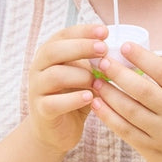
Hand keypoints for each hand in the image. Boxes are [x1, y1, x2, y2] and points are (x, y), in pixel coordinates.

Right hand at [27, 23, 107, 154]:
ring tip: (97, 82)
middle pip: (54, 51)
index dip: (83, 31)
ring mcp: (37, 89)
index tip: (104, 31)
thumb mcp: (86, 75)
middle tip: (103, 49)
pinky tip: (89, 98)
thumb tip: (124, 52)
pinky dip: (73, 99)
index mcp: (49, 54)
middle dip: (81, 47)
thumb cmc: (74, 96)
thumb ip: (97, 63)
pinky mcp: (41, 111)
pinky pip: (54, 102)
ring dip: (80, 76)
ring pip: (54, 75)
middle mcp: (39, 68)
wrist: (57, 130)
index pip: (62, 35)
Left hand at [89, 43, 161, 161]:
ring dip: (109, 94)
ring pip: (129, 110)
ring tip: (96, 81)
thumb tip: (147, 54)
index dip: (142, 57)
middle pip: (142, 90)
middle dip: (118, 73)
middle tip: (102, 61)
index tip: (125, 46)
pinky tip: (97, 104)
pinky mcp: (152, 151)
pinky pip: (125, 130)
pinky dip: (108, 116)